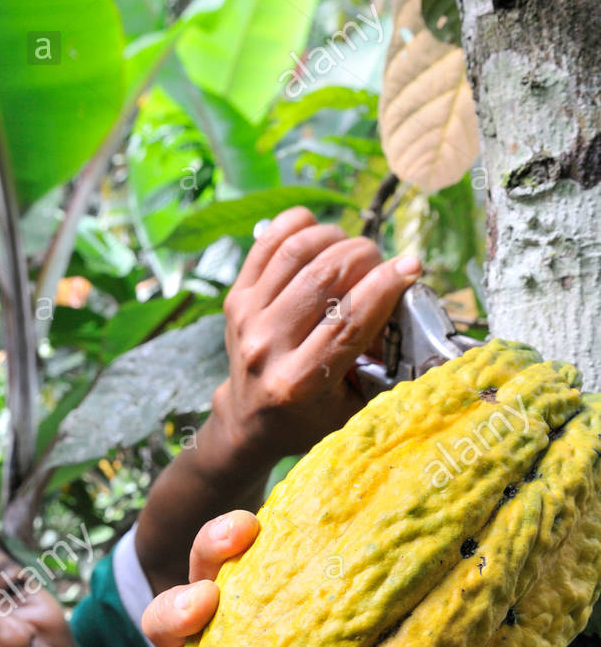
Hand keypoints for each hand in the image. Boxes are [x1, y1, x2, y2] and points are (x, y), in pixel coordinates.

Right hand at [128, 510, 470, 646]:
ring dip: (174, 608)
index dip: (277, 533)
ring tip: (198, 608)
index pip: (269, 564)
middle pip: (210, 568)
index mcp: (272, 632)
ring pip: (162, 622)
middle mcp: (225, 642)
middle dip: (217, 545)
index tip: (288, 511)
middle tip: (242, 533)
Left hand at [214, 205, 423, 465]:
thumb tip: (410, 303)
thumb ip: (381, 363)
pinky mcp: (235, 299)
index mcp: (300, 383)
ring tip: (352, 250)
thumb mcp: (352, 407)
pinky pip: (268, 244)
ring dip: (334, 238)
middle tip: (379, 263)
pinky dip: (298, 225)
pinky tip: (320, 231)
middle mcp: (268, 349)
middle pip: (323, 278)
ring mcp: (247, 320)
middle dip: (363, 256)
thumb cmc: (310, 415)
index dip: (385, 286)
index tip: (411, 265)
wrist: (249, 420)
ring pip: (296, 252)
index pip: (348, 321)